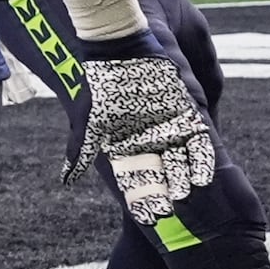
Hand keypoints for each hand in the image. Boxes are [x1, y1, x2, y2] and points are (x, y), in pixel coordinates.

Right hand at [67, 48, 218, 222]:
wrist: (119, 51)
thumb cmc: (101, 86)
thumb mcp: (89, 123)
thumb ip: (81, 152)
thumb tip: (65, 181)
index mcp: (127, 147)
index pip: (136, 180)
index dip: (142, 199)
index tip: (148, 217)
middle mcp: (150, 142)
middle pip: (161, 176)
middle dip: (165, 194)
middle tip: (170, 212)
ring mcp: (169, 130)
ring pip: (182, 163)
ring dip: (185, 181)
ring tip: (187, 197)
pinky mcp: (186, 116)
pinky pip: (199, 142)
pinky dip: (203, 160)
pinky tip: (204, 177)